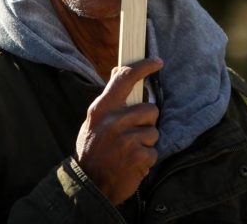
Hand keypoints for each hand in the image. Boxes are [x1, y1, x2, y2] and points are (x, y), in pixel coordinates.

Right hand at [75, 58, 162, 204]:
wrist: (89, 185)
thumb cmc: (92, 150)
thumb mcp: (93, 120)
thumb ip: (109, 98)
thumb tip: (117, 71)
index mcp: (102, 109)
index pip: (125, 79)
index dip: (143, 67)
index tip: (157, 62)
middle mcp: (115, 121)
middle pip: (150, 109)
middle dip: (147, 122)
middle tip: (133, 133)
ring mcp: (127, 139)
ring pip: (154, 131)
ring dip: (146, 142)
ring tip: (129, 151)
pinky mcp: (139, 156)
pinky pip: (154, 151)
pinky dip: (146, 159)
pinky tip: (132, 163)